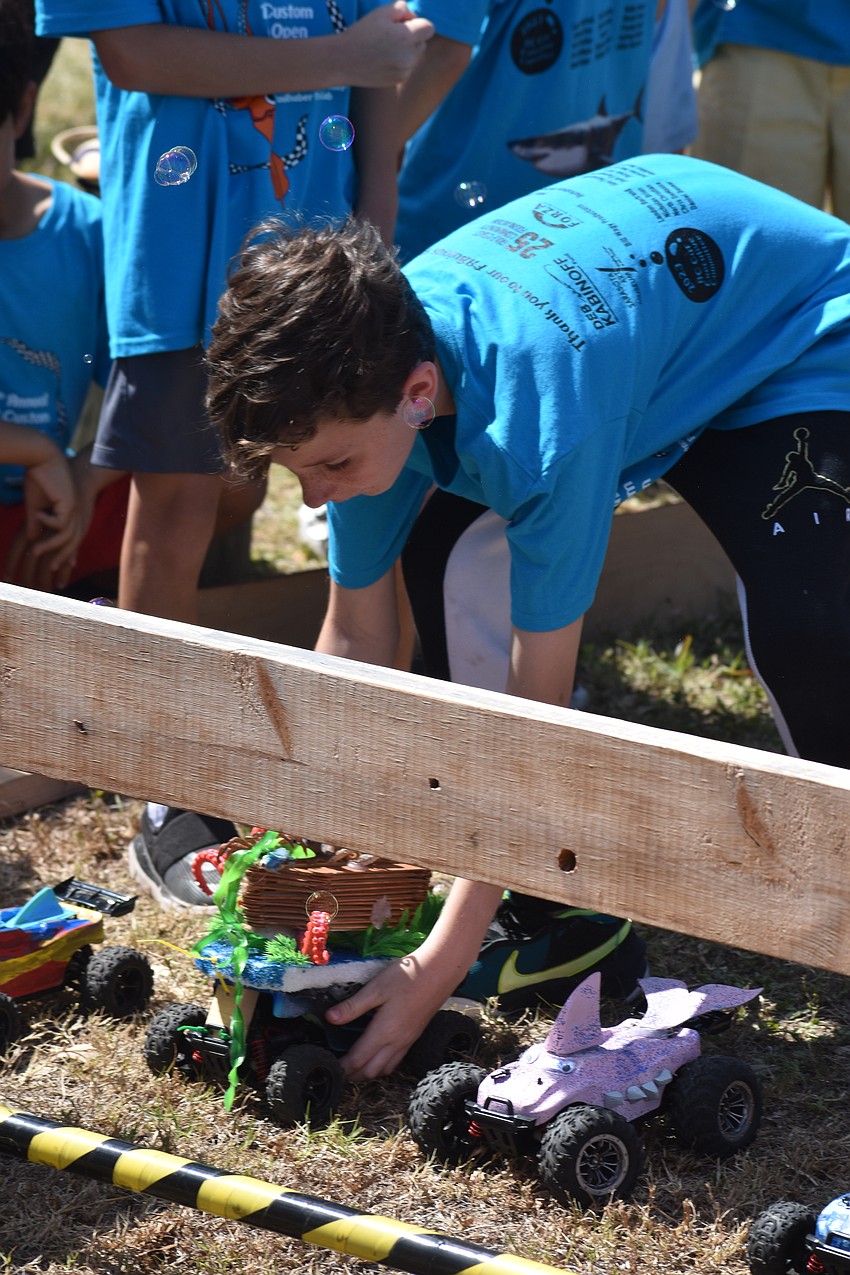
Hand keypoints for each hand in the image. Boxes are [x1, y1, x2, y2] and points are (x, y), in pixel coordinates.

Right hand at [4, 451, 81, 588]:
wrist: (45, 456)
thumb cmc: (39, 477)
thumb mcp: (36, 504)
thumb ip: (36, 521)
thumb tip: (33, 538)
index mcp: (67, 516)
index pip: (67, 541)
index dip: (63, 557)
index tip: (56, 574)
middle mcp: (73, 515)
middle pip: (71, 544)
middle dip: (62, 560)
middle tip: (50, 573)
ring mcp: (73, 510)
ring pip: (67, 537)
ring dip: (50, 546)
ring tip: (35, 551)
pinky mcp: (69, 503)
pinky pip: (60, 523)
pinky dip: (47, 522)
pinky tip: (37, 514)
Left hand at [326, 949, 454, 1080]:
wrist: (439, 972)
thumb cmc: (407, 977)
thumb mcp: (376, 988)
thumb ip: (353, 1005)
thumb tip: (330, 1018)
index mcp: (384, 1032)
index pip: (358, 1059)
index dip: (343, 1067)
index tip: (330, 1068)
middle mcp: (396, 1042)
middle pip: (371, 1070)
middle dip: (353, 1074)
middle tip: (338, 1071)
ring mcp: (407, 1041)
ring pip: (385, 1069)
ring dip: (368, 1073)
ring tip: (354, 1068)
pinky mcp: (414, 1036)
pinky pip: (396, 1061)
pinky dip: (382, 1066)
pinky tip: (377, 1057)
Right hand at [344, 2, 434, 87]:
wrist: (344, 60)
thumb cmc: (361, 33)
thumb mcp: (381, 13)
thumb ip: (401, 9)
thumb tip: (412, 15)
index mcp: (407, 37)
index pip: (429, 28)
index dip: (417, 23)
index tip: (403, 23)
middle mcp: (410, 57)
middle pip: (423, 43)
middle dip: (412, 37)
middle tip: (391, 35)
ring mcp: (405, 71)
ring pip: (415, 57)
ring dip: (407, 51)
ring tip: (385, 48)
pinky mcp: (398, 80)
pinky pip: (406, 68)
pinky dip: (400, 63)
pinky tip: (383, 59)